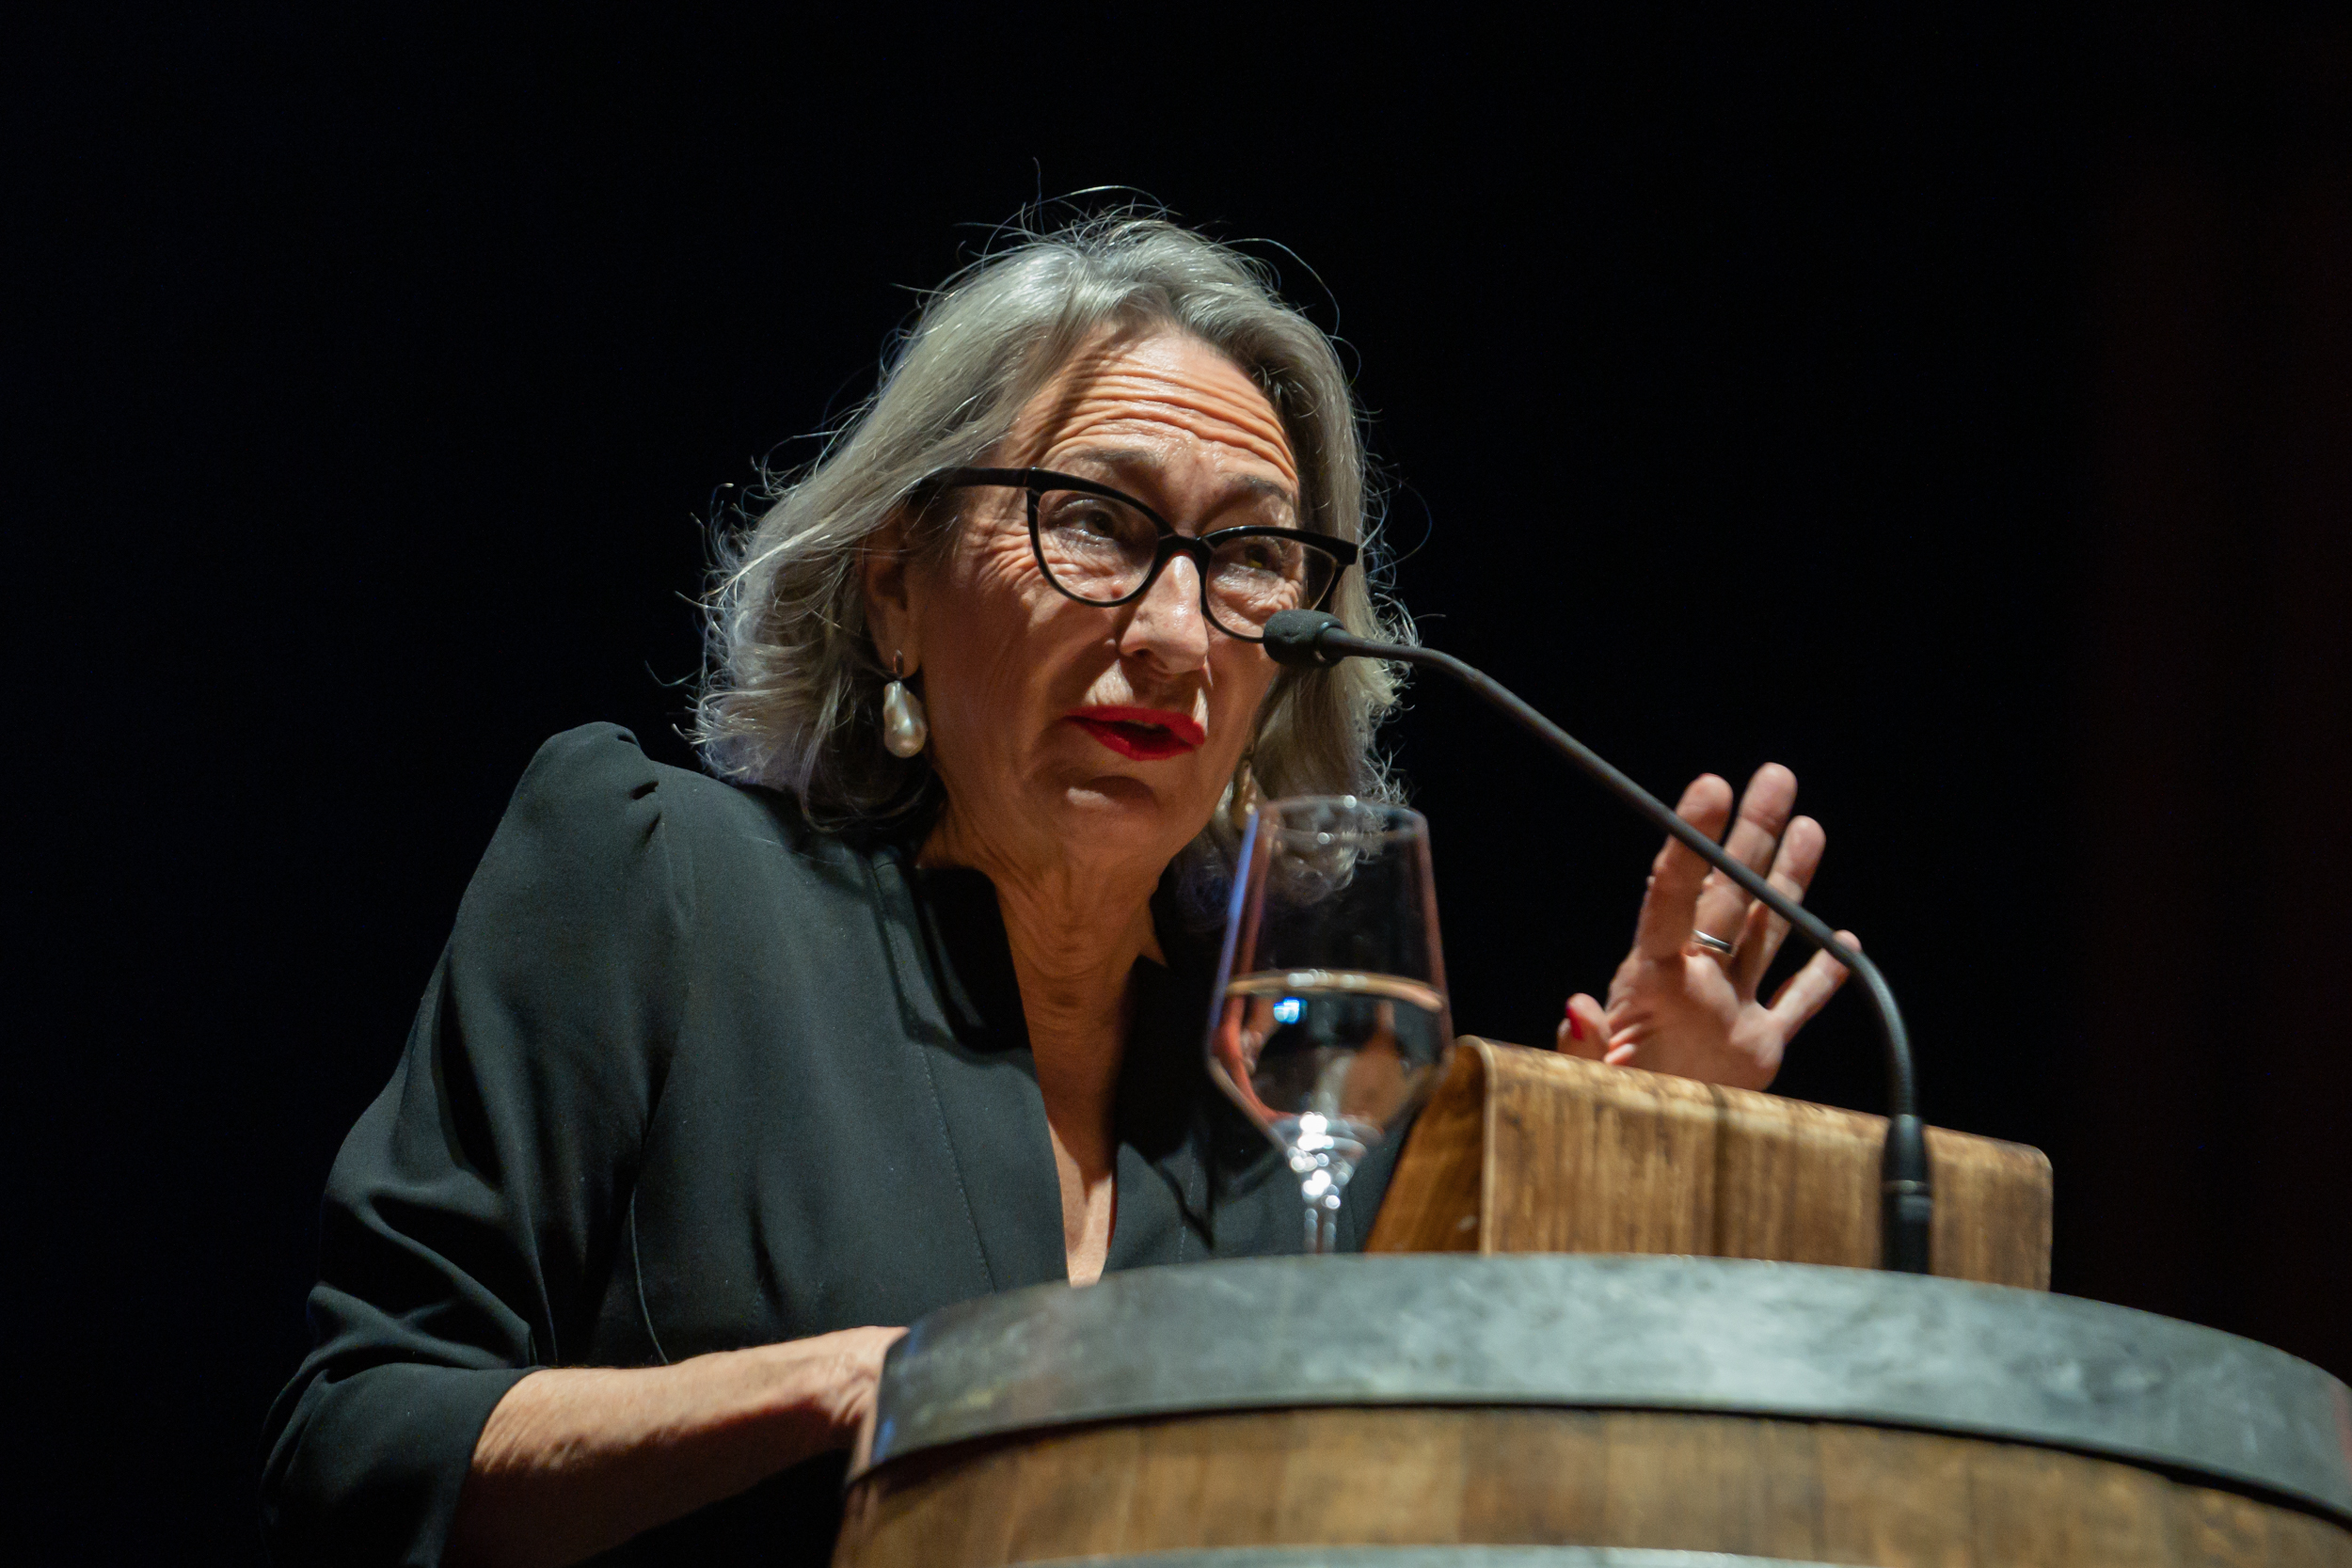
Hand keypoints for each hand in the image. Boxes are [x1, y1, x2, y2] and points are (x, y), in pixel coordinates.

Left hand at [1556, 763, 1854, 1089]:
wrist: (1641, 1165)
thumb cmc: (1601, 1118)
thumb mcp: (1588, 1084)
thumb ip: (1582, 1046)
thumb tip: (1574, 1005)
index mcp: (1654, 978)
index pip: (1674, 894)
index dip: (1691, 838)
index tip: (1711, 785)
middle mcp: (1696, 980)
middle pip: (1730, 893)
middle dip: (1753, 833)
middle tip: (1775, 776)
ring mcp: (1730, 1010)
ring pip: (1767, 932)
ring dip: (1790, 882)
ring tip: (1810, 826)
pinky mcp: (1757, 1048)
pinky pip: (1794, 1002)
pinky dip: (1820, 974)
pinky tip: (1842, 939)